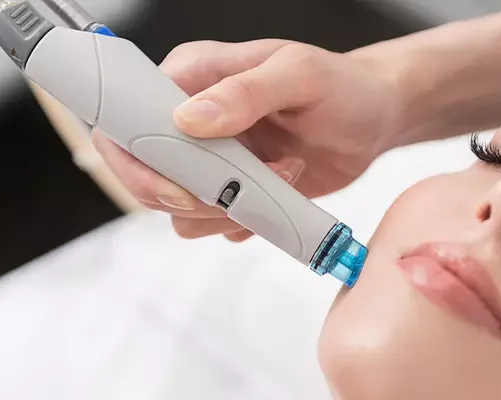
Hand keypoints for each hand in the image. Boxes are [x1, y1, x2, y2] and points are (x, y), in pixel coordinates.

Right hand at [92, 39, 402, 240]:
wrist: (375, 119)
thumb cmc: (343, 85)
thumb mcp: (300, 75)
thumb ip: (245, 93)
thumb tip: (190, 117)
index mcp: (191, 76)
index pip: (125, 116)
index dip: (135, 159)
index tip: (178, 184)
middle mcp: (189, 119)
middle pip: (144, 174)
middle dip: (188, 196)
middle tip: (239, 190)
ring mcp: (208, 160)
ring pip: (178, 208)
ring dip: (226, 210)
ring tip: (280, 176)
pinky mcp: (232, 191)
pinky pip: (214, 224)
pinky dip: (246, 222)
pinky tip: (281, 193)